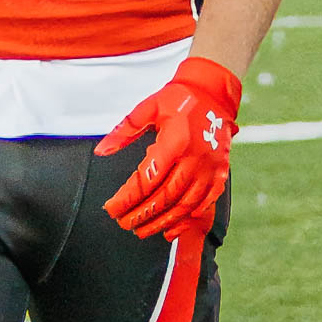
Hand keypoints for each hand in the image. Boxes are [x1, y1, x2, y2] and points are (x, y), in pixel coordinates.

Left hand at [95, 57, 240, 240]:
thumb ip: (124, 131)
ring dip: (161, 221)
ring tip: (142, 230)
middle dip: (141, 214)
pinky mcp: (220, 173)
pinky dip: (187, 219)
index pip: (147, 180)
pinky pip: (204, 204)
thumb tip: (101, 151)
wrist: (212, 91)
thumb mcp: (147, 108)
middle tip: (123, 223)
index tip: (112, 208)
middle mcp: (194, 159)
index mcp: (175, 142)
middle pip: (164, 197)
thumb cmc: (178, 97)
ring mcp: (209, 169)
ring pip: (184, 205)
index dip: (127, 198)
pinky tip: (172, 228)